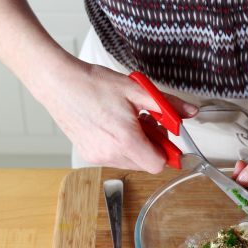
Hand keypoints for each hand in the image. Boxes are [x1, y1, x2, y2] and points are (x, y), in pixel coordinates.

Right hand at [31, 58, 197, 171]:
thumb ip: (167, 105)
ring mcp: (98, 157)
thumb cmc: (92, 84)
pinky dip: (120, 146)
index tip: (166, 137)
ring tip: (127, 122)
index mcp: (126, 139)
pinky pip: (114, 158)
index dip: (167, 151)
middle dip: (152, 146)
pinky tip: (113, 126)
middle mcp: (110, 153)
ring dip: (136, 147)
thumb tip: (189, 113)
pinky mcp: (88, 155)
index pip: (158, 164)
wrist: (58, 83)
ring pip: (131, 162)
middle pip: (146, 164)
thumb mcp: (137, 90)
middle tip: (146, 122)